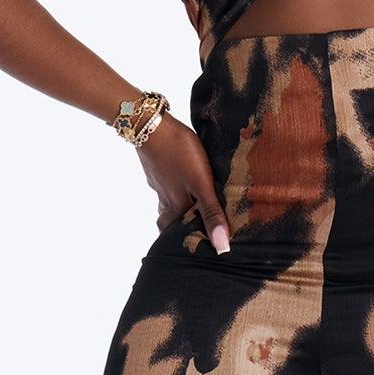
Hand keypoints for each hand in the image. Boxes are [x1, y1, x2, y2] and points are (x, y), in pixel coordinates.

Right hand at [135, 115, 231, 254]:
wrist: (152, 125)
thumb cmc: (180, 153)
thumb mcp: (201, 184)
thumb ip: (212, 213)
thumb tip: (221, 247)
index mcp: (176, 207)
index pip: (178, 235)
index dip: (187, 242)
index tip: (199, 249)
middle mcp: (165, 199)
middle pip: (169, 223)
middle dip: (179, 229)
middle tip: (194, 232)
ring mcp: (158, 184)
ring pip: (166, 205)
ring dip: (176, 210)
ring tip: (191, 210)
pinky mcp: (156, 169)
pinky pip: (165, 187)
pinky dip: (173, 190)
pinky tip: (181, 182)